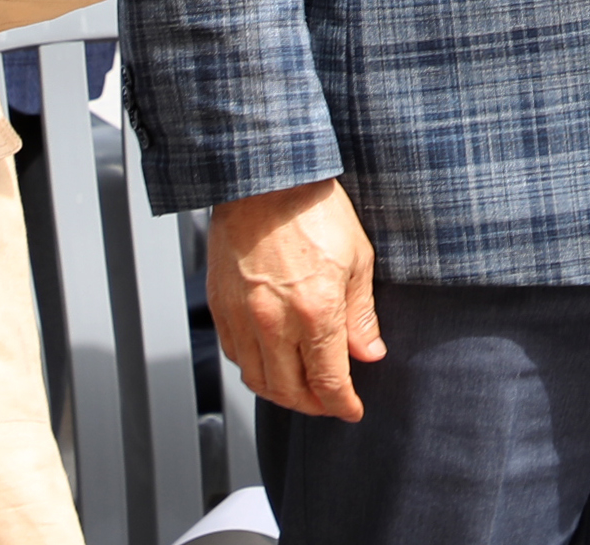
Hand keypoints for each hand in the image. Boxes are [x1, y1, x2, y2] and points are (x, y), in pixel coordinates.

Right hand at [207, 177, 384, 419]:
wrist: (263, 180)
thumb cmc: (311, 210)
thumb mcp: (357, 259)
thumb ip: (361, 315)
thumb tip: (369, 353)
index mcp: (315, 312)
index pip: (329, 383)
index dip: (342, 405)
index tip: (351, 410)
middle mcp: (274, 323)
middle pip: (290, 392)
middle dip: (314, 406)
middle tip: (329, 402)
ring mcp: (242, 318)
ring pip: (258, 381)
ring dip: (282, 393)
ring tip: (301, 388)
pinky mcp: (221, 307)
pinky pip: (235, 356)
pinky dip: (254, 369)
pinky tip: (270, 361)